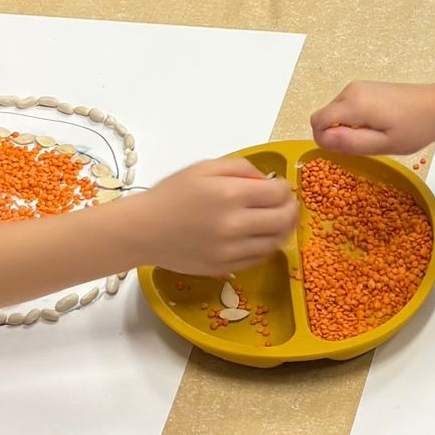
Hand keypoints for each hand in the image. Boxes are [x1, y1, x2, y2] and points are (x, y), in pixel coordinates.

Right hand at [132, 157, 298, 274]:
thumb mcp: (204, 168)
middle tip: (287, 205)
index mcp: (229, 194)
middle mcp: (234, 224)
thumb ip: (240, 167)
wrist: (143, 230)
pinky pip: (259, 259)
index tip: (280, 187)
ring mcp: (231, 250)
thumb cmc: (171, 195)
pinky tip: (259, 237)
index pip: (278, 194)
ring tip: (276, 221)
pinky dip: (266, 247)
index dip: (285, 189)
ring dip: (282, 230)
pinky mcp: (225, 267)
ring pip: (275, 242)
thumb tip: (268, 180)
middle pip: (284, 220)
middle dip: (291, 210)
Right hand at [309, 78, 434, 156]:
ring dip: (348, 128)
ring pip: (336, 113)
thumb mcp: (383, 144)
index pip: (317, 122)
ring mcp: (358, 87)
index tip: (349, 150)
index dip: (325, 141)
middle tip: (368, 144)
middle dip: (338, 135)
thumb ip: (350, 143)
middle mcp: (350, 91)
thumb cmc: (415, 128)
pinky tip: (379, 125)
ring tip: (376, 135)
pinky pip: (347, 107)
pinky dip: (355, 120)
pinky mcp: (366, 88)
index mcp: (353, 104)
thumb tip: (321, 140)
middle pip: (325, 117)